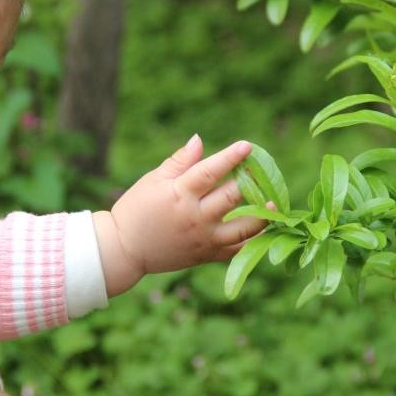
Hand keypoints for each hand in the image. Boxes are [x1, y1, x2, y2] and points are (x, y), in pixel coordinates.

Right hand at [93, 134, 265, 295]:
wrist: (123, 250)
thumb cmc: (136, 210)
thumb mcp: (153, 181)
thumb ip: (179, 161)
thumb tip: (199, 139)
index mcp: (180, 195)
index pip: (211, 172)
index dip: (231, 157)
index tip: (247, 146)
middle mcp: (195, 218)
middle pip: (233, 197)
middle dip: (250, 181)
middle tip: (260, 169)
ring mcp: (204, 239)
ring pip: (243, 227)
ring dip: (262, 214)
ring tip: (272, 202)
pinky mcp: (206, 256)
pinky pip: (237, 250)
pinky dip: (252, 240)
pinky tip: (263, 227)